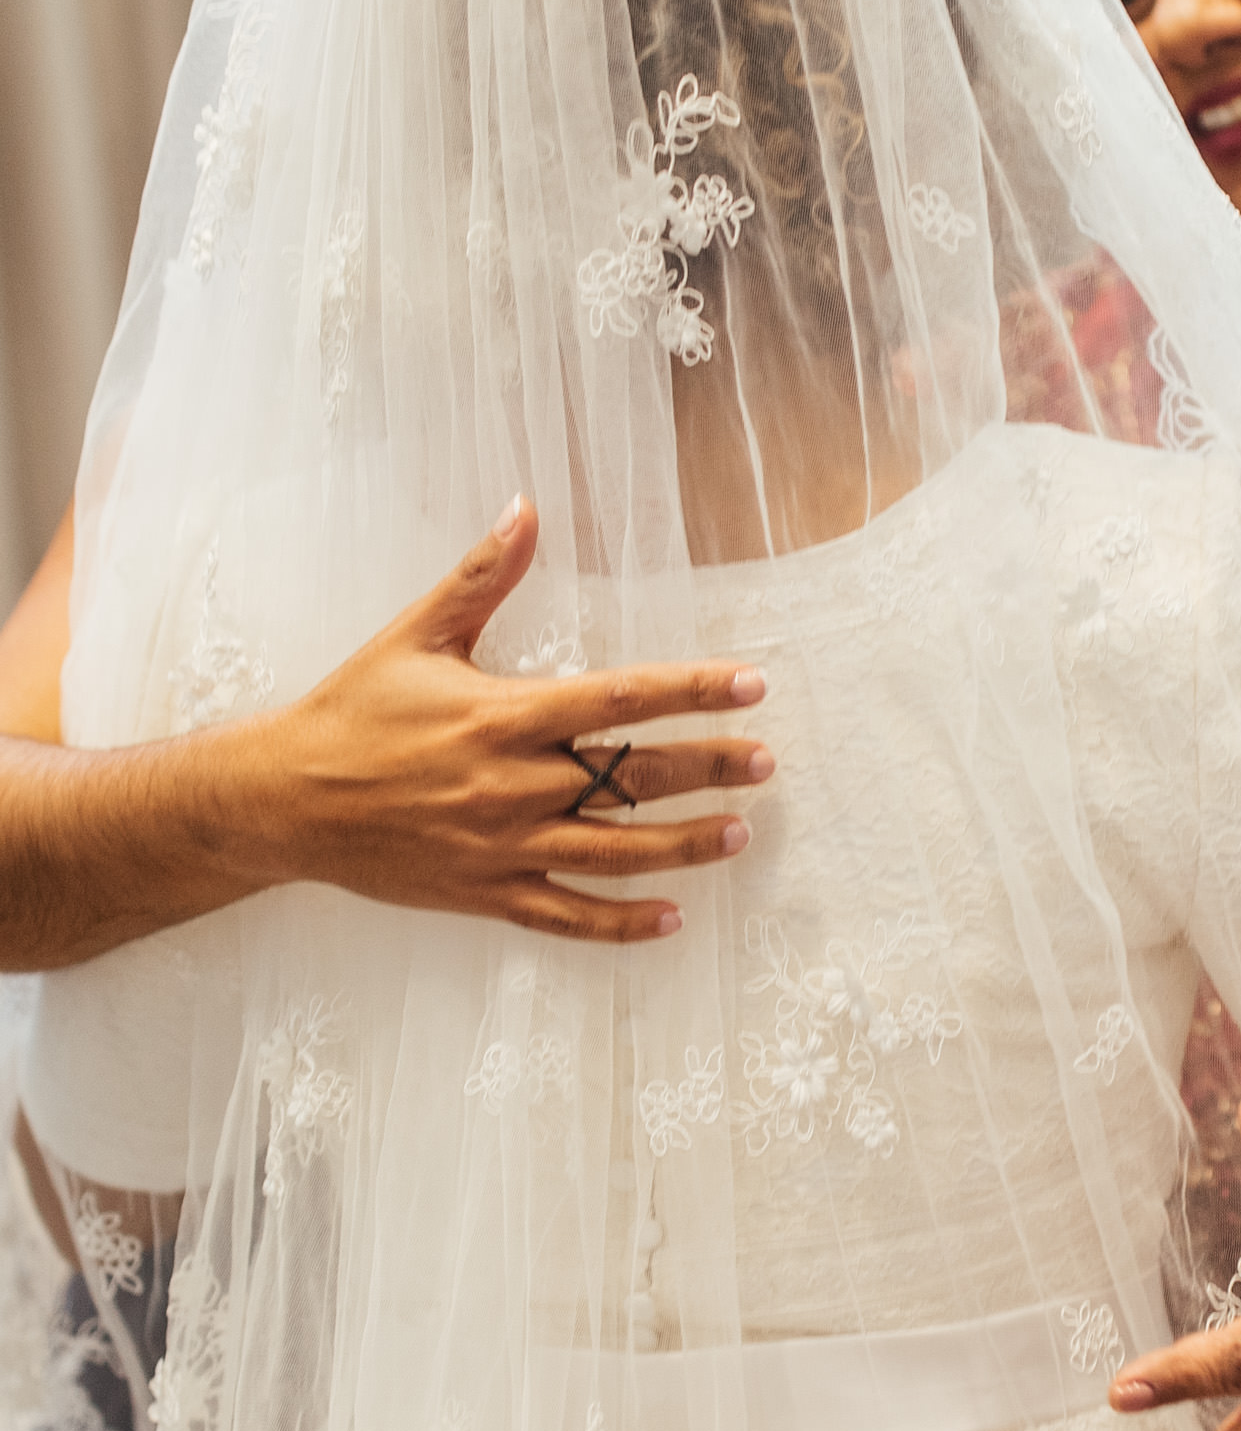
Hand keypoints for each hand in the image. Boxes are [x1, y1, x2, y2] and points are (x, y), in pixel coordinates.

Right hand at [250, 496, 773, 942]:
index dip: (690, 691)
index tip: (749, 685)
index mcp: (502, 715)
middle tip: (766, 763)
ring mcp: (501, 846)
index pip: (618, 700)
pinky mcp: (484, 894)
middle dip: (707, 768)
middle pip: (631, 778)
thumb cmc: (353, 711)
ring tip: (738, 833)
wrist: (284, 801)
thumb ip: (481, 576)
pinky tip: (670, 919)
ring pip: (613, 852)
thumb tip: (526, 507)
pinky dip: (619, 923)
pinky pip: (565, 916)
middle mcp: (511, 784)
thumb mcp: (416, 634)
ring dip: (682, 846)